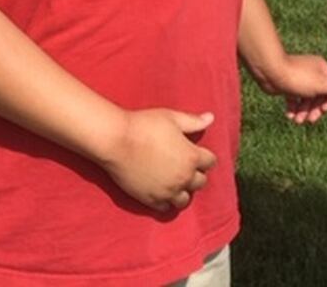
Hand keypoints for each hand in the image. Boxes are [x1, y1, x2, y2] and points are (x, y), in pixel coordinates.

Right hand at [99, 109, 216, 211]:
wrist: (116, 140)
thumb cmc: (143, 125)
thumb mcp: (171, 118)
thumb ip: (193, 121)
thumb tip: (211, 118)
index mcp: (191, 156)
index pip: (210, 161)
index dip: (204, 155)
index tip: (195, 151)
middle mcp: (183, 177)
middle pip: (200, 182)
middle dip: (195, 173)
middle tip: (183, 165)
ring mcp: (168, 191)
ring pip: (185, 199)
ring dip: (183, 190)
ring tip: (174, 181)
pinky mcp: (151, 199)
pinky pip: (166, 208)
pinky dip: (166, 200)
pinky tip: (161, 190)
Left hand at [251, 54, 326, 123]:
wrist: (270, 72)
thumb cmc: (297, 77)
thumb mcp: (322, 84)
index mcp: (322, 69)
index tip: (322, 109)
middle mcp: (312, 73)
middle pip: (319, 96)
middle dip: (314, 109)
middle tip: (309, 120)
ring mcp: (299, 79)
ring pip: (306, 99)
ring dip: (303, 112)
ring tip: (297, 121)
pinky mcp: (288, 85)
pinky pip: (294, 99)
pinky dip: (293, 108)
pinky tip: (290, 115)